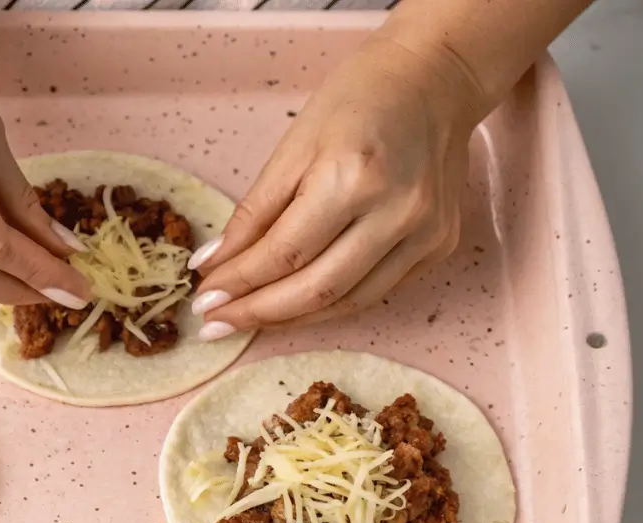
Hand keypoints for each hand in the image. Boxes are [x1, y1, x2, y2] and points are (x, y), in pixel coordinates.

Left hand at [188, 37, 476, 339]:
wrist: (434, 79)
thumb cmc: (357, 100)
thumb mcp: (292, 147)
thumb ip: (253, 213)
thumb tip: (214, 264)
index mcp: (352, 179)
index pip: (284, 253)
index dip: (239, 284)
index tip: (203, 300)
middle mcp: (396, 213)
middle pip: (316, 289)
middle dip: (258, 313)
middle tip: (215, 324)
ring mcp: (425, 234)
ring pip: (347, 302)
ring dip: (291, 318)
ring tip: (246, 320)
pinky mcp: (439, 246)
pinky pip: (375, 291)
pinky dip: (330, 304)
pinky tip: (294, 307)